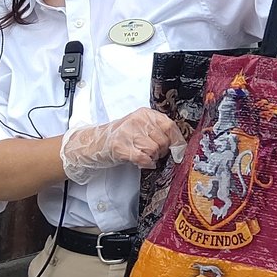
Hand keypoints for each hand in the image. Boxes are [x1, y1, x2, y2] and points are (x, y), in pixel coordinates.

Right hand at [60, 109, 186, 182]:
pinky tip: (142, 162)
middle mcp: (137, 120)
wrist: (97, 142)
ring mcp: (128, 132)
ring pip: (154, 150)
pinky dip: (146, 163)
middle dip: (161, 151)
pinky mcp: (120, 146)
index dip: (177, 141)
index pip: (169, 126)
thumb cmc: (122, 136)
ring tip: (143, 155)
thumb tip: (179, 145)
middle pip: (163, 141)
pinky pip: (143, 158)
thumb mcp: (141, 126)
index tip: (179, 151)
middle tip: (153, 153)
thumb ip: (158, 130)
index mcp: (145, 113)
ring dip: (152, 157)